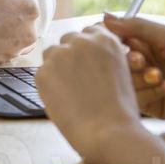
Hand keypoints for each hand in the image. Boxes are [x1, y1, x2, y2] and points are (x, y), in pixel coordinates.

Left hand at [33, 26, 144, 159]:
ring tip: (70, 91)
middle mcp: (81, 41)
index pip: (90, 31)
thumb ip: (106, 57)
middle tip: (78, 79)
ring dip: (58, 66)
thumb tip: (93, 56)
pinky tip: (63, 100)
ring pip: (52, 53)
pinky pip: (42, 73)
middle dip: (72, 56)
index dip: (88, 47)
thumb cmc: (119, 110)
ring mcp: (60, 55)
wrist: (108, 131)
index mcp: (105, 39)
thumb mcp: (122, 72)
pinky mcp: (43, 72)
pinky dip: (48, 84)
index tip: (87, 59)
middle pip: (69, 40)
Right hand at [103, 14, 164, 121]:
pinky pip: (138, 100)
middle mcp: (145, 62)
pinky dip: (148, 92)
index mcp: (147, 42)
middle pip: (117, 63)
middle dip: (126, 61)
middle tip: (140, 60)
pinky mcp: (156, 104)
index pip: (116, 40)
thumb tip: (106, 18)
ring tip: (158, 75)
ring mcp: (149, 84)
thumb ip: (138, 27)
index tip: (107, 42)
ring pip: (125, 83)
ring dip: (139, 78)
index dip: (110, 41)